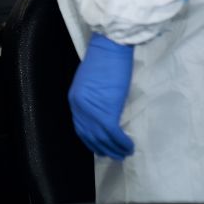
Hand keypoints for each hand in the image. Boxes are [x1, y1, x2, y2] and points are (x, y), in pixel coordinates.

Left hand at [68, 33, 134, 160]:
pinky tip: (129, 145)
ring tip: (124, 153)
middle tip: (115, 155)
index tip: (101, 147)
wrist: (110, 47)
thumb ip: (92, 100)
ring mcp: (91, 110)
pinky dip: (122, 142)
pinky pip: (113, 133)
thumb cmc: (104, 60)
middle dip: (103, 148)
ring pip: (102, 138)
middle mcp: (79, 108)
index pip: (80, 127)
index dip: (91, 140)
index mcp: (74, 100)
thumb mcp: (91, 83)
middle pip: (90, 136)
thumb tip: (103, 113)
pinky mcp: (106, 110)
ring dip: (114, 148)